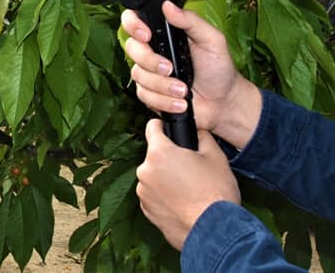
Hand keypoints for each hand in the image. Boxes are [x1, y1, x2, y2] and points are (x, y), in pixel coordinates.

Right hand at [122, 1, 260, 148]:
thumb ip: (190, 20)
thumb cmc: (219, 68)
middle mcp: (153, 50)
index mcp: (164, 33)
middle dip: (150, 61)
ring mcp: (149, 71)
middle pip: (131, 48)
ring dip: (162, 85)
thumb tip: (168, 6)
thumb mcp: (211, 39)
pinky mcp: (150, 92)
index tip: (146, 35)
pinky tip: (179, 101)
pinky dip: (163, 100)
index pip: (134, 20)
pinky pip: (144, 95)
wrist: (223, 102)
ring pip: (138, 74)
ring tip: (183, 90)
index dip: (133, 25)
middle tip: (170, 68)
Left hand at [136, 119, 239, 250]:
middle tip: (190, 169)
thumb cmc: (215, 193)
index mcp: (159, 152)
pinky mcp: (146, 210)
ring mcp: (143, 192)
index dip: (161, 127)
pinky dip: (164, 197)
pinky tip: (182, 203)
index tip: (168, 131)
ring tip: (188, 190)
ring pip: (153, 177)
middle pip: (154, 156)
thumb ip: (202, 136)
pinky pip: (153, 196)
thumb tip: (197, 131)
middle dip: (169, 159)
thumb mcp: (216, 156)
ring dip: (165, 179)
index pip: (152, 127)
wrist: (214, 231)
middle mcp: (145, 170)